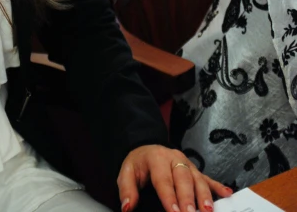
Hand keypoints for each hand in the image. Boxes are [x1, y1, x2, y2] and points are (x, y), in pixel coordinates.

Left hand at [117, 145, 232, 211]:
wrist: (146, 148)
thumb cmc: (138, 164)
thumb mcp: (126, 172)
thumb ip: (127, 189)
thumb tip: (128, 207)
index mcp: (156, 159)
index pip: (163, 180)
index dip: (170, 197)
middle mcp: (174, 159)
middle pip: (184, 179)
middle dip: (189, 198)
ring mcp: (187, 163)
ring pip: (198, 178)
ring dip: (204, 195)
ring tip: (209, 210)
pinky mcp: (195, 169)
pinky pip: (208, 178)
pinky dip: (218, 186)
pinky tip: (227, 194)